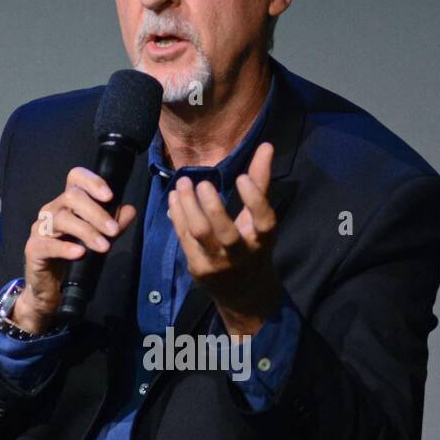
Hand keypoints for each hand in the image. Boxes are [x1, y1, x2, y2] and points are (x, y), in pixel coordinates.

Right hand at [14, 167, 137, 331]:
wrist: (50, 286)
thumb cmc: (72, 257)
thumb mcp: (98, 238)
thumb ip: (114, 224)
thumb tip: (130, 210)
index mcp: (67, 203)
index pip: (75, 178)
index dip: (92, 181)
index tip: (110, 196)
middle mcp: (52, 210)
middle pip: (71, 197)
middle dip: (96, 213)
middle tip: (113, 231)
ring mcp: (40, 228)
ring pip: (62, 219)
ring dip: (86, 232)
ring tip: (104, 247)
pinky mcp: (34, 249)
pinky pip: (48, 244)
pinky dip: (65, 248)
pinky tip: (80, 253)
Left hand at [166, 140, 281, 335]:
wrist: (243, 294)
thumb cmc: (253, 248)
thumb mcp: (261, 220)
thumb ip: (261, 183)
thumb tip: (266, 146)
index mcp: (263, 240)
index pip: (263, 220)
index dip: (254, 199)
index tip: (241, 178)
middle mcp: (242, 255)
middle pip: (224, 231)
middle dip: (210, 205)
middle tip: (200, 181)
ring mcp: (218, 264)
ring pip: (199, 234)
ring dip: (187, 207)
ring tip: (182, 183)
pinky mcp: (199, 268)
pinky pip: (185, 238)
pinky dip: (177, 216)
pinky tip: (174, 199)